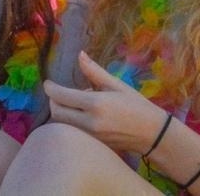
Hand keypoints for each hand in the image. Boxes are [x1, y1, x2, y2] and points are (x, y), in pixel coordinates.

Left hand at [42, 52, 166, 151]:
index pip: (62, 96)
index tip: (47, 83)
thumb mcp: (117, 85)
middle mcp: (89, 121)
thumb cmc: (136, 105)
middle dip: (53, 101)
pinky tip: (81, 114)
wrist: (151, 133)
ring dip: (61, 111)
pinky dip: (69, 121)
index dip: (51, 88)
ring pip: (62, 124)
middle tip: (58, 92)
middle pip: (57, 112)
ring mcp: (89, 135)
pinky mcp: (91, 143)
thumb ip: (95, 72)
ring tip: (74, 102)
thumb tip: (80, 55)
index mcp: (96, 103)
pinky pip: (71, 131)